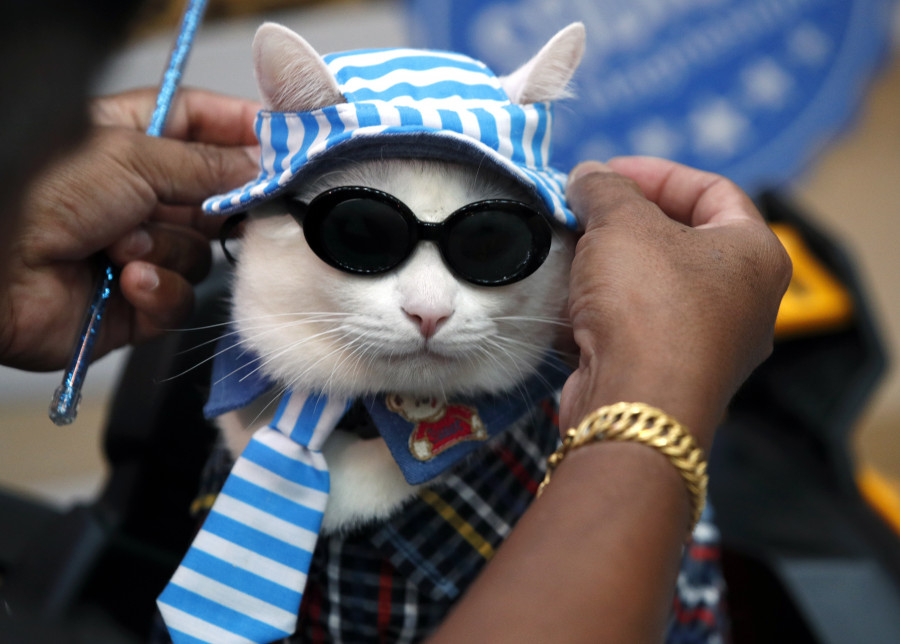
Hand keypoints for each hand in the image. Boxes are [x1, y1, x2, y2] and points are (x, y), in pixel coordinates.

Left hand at [0, 88, 259, 370]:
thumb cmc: (42, 196)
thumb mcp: (133, 158)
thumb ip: (208, 163)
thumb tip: (263, 165)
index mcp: (131, 140)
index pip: (201, 123)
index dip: (243, 129)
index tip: (287, 141)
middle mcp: (140, 194)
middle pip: (215, 194)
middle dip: (223, 205)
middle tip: (238, 205)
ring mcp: (143, 248)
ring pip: (202, 252)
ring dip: (168, 250)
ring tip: (120, 247)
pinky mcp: (142, 300)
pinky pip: (183, 296)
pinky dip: (159, 289)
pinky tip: (125, 281)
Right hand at [559, 157, 791, 446]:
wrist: (634, 405)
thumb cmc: (645, 301)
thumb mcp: (622, 223)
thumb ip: (606, 188)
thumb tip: (588, 176)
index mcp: (756, 254)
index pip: (713, 190)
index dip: (656, 172)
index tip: (605, 173)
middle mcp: (744, 302)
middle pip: (682, 238)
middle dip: (625, 220)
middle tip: (582, 209)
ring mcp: (710, 344)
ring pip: (656, 284)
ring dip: (610, 263)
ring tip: (568, 249)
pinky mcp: (671, 375)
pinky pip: (640, 323)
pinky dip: (607, 306)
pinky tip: (569, 297)